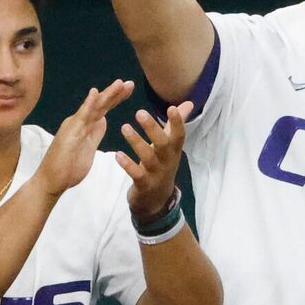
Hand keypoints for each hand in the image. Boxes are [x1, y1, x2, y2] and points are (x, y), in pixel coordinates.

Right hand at [34, 80, 134, 196]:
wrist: (51, 181)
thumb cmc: (68, 168)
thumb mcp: (89, 148)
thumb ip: (95, 134)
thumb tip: (103, 121)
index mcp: (86, 127)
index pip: (103, 109)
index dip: (116, 99)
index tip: (129, 89)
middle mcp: (80, 122)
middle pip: (101, 105)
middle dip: (115, 93)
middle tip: (130, 83)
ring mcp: (74, 126)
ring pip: (94, 107)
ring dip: (107, 94)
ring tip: (121, 83)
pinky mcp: (70, 132)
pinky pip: (82, 116)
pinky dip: (89, 103)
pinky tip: (96, 92)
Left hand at [115, 100, 193, 219]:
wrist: (155, 201)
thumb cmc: (161, 167)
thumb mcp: (170, 147)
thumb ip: (175, 125)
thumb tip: (187, 103)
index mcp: (174, 151)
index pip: (179, 135)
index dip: (177, 123)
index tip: (172, 108)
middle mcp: (167, 161)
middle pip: (163, 144)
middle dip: (152, 128)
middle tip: (139, 112)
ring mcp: (156, 174)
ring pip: (148, 157)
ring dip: (136, 142)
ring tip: (124, 127)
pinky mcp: (143, 184)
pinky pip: (136, 173)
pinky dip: (127, 164)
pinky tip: (117, 155)